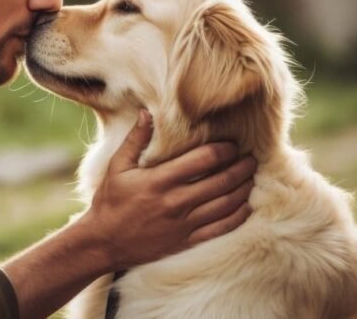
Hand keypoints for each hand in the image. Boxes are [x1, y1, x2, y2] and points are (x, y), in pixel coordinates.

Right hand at [78, 110, 255, 269]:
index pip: (202, 160)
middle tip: (253, 158)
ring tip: (252, 178)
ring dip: (243, 189)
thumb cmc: (110, 201)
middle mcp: (175, 202)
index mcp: (159, 180)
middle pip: (221, 181)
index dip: (223, 150)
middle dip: (241, 168)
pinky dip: (237, 216)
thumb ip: (135, 140)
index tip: (233, 144)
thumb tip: (147, 112)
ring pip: (225, 205)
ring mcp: (183, 224)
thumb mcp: (117, 167)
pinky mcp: (186, 241)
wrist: (104, 242)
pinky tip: (245, 206)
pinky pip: (220, 229)